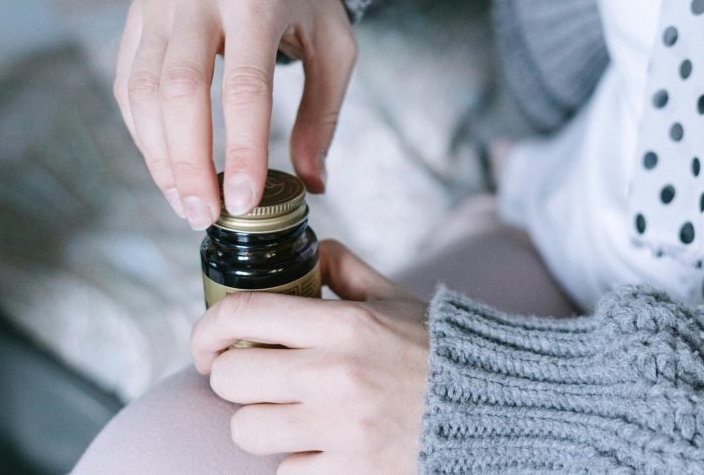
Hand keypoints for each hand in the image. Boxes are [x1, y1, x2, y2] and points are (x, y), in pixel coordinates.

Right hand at [115, 0, 356, 228]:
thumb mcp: (332, 46)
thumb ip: (323, 114)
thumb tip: (313, 183)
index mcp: (256, 1)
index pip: (244, 87)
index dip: (241, 150)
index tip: (242, 201)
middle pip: (180, 91)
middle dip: (189, 164)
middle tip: (205, 214)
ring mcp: (158, 7)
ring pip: (142, 92)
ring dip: (160, 158)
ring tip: (187, 204)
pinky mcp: (135, 20)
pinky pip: (127, 86)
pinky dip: (144, 136)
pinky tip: (168, 169)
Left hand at [191, 240, 428, 473]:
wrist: (496, 407)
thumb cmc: (442, 350)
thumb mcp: (397, 298)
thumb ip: (347, 270)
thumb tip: (309, 251)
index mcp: (346, 324)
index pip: (243, 314)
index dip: (207, 328)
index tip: (207, 343)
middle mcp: (337, 375)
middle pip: (230, 377)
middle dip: (233, 376)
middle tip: (254, 378)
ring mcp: (342, 429)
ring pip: (247, 429)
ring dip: (260, 421)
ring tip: (287, 414)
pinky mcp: (351, 472)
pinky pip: (285, 471)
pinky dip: (295, 460)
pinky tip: (320, 444)